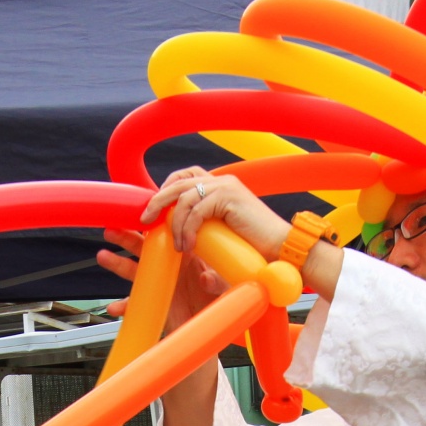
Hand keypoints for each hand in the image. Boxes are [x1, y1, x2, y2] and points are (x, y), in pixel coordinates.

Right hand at [97, 228, 223, 334]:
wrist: (210, 330)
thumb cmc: (218, 304)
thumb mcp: (224, 290)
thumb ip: (217, 282)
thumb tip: (205, 278)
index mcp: (187, 257)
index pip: (169, 235)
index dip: (156, 224)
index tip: (146, 216)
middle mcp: (169, 268)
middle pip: (144, 248)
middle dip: (127, 237)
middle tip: (113, 228)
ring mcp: (158, 284)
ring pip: (134, 270)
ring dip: (117, 263)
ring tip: (103, 256)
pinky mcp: (152, 303)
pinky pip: (134, 304)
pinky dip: (123, 306)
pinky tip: (115, 307)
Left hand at [146, 167, 289, 262]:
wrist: (280, 249)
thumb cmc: (253, 247)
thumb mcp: (221, 232)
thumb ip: (202, 226)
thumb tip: (178, 235)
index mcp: (219, 185)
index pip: (184, 177)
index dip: (165, 190)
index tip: (153, 212)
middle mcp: (221, 180)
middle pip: (178, 182)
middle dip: (157, 201)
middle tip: (145, 220)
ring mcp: (225, 186)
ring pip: (184, 198)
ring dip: (175, 224)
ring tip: (179, 246)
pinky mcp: (228, 197)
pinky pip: (197, 210)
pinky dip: (188, 229)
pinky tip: (189, 246)